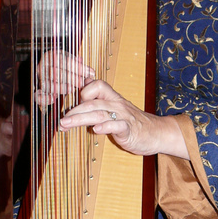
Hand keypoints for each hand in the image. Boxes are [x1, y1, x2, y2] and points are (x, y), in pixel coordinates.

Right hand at [35, 50, 94, 107]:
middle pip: (56, 72)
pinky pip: (38, 94)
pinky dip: (44, 98)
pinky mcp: (38, 87)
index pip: (64, 61)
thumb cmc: (65, 65)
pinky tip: (52, 99)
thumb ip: (82, 68)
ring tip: (70, 89)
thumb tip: (92, 73)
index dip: (75, 69)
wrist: (53, 69)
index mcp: (52, 55)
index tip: (84, 75)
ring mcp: (39, 76)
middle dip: (69, 79)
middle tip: (79, 84)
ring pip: (48, 82)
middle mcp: (43, 65)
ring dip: (60, 87)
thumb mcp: (73, 63)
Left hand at [59, 79, 188, 158]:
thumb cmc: (134, 122)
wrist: (157, 133)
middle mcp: (117, 105)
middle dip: (74, 111)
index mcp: (113, 98)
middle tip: (60, 120)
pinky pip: (118, 125)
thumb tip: (83, 87)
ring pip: (99, 114)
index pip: (96, 86)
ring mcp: (124, 117)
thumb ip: (100, 100)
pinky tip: (96, 130)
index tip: (70, 106)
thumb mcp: (116, 108)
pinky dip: (106, 127)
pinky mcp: (130, 130)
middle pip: (92, 103)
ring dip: (80, 119)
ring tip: (67, 125)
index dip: (82, 92)